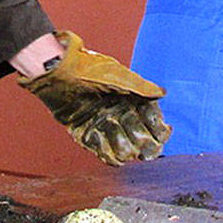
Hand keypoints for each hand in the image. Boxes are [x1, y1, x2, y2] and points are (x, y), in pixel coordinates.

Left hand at [18, 31, 170, 163]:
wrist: (58, 73)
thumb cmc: (89, 70)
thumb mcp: (119, 76)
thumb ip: (141, 87)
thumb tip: (162, 93)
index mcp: (130, 99)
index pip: (152, 119)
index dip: (159, 128)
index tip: (163, 133)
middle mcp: (119, 114)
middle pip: (140, 137)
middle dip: (145, 143)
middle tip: (144, 149)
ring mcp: (103, 125)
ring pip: (123, 147)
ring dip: (124, 146)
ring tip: (122, 141)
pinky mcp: (86, 133)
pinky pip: (101, 151)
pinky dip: (107, 153)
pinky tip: (112, 152)